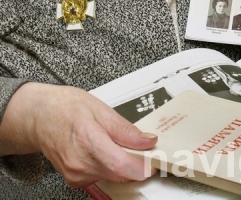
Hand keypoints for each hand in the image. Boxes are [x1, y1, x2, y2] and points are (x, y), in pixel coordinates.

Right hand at [0, 82, 157, 187]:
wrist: (39, 117)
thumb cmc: (65, 108)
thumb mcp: (99, 108)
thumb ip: (125, 128)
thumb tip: (146, 141)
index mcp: (88, 140)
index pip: (121, 164)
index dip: (142, 165)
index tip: (153, 159)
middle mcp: (80, 163)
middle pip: (120, 172)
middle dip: (135, 161)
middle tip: (142, 146)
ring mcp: (76, 174)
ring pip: (113, 176)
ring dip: (122, 163)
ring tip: (116, 142)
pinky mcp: (75, 180)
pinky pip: (101, 177)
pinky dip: (109, 166)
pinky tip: (104, 151)